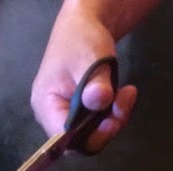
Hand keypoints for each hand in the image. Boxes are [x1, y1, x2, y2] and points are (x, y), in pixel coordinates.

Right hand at [31, 5, 136, 152]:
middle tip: (125, 101)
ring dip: (113, 118)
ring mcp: (64, 116)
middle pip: (80, 141)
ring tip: (126, 93)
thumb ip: (94, 82)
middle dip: (106, 127)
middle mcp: (51, 117)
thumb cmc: (80, 40)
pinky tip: (122, 95)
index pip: (66, 139)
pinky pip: (96, 125)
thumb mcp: (90, 58)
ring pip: (91, 135)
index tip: (112, 121)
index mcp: (46, 106)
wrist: (83, 27)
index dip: (90, 137)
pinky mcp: (78, 115)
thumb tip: (99, 100)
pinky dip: (112, 114)